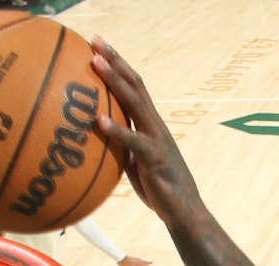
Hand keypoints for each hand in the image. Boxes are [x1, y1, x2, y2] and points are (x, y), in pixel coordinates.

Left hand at [90, 36, 203, 226]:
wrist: (183, 211)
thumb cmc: (157, 187)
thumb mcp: (135, 160)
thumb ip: (121, 143)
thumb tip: (96, 136)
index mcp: (149, 123)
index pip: (133, 86)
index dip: (117, 64)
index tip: (98, 44)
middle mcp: (154, 125)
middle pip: (134, 84)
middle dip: (114, 60)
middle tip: (95, 39)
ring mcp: (156, 139)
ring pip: (135, 104)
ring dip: (114, 82)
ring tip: (95, 63)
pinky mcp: (154, 159)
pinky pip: (134, 142)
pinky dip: (116, 130)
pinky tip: (98, 120)